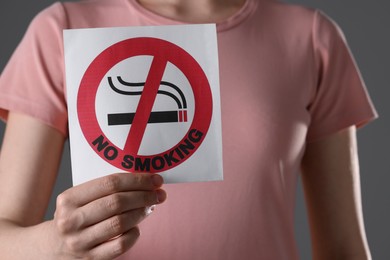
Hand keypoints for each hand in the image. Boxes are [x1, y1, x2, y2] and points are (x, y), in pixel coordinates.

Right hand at [50, 173, 165, 259]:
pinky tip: (136, 227)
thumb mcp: (79, 199)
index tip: (154, 180)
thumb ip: (105, 189)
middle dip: (143, 196)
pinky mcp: (91, 259)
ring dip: (141, 213)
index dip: (137, 180)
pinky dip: (134, 234)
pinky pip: (120, 245)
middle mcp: (72, 220)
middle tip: (158, 193)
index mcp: (69, 199)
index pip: (110, 183)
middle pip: (117, 202)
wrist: (53, 247)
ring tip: (150, 207)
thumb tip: (144, 182)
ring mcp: (80, 242)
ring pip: (120, 223)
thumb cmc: (75, 217)